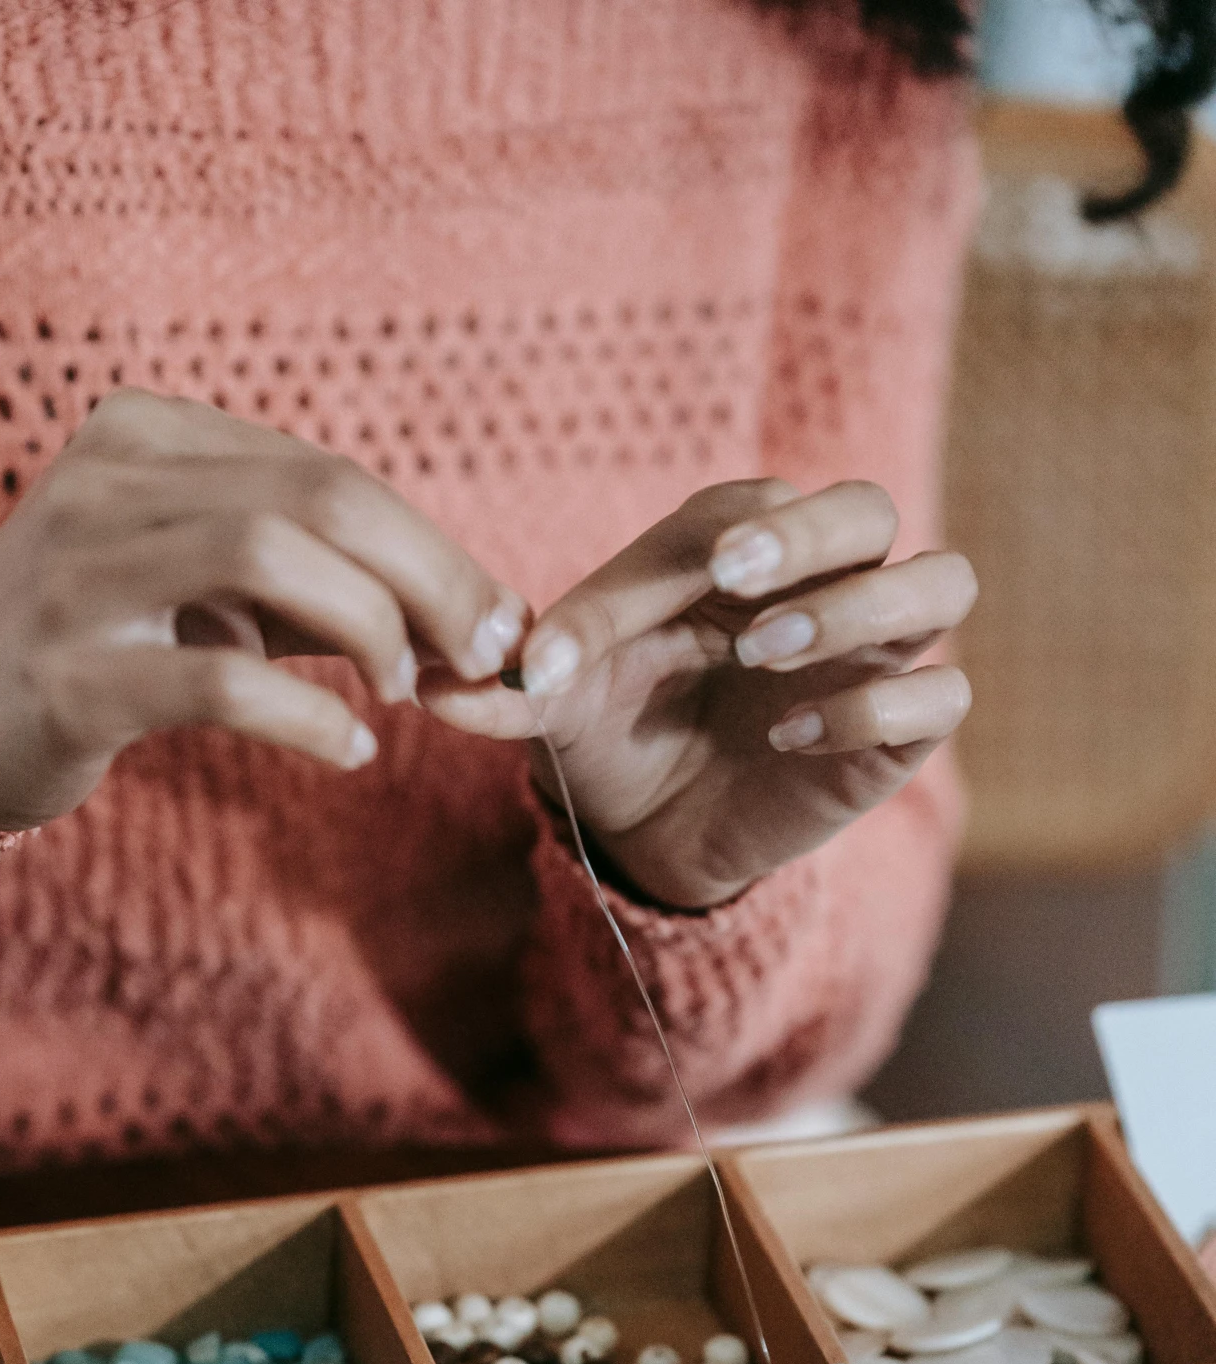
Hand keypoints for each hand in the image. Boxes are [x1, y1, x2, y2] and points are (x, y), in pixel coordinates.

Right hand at [0, 391, 527, 838]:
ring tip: (401, 693)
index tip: (496, 622)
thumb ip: (319, 585)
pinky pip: (218, 681)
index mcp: (146, 434)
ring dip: (370, 628)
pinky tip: (350, 751)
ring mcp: (80, 575)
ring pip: (268, 557)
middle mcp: (106, 481)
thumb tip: (477, 622)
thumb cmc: (100, 645)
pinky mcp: (70, 677)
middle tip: (482, 657)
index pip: (326, 472)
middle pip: (316, 498)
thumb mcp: (202, 586)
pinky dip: (306, 717)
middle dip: (428, 578)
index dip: (432, 547)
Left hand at [419, 480, 975, 909]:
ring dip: (862, 609)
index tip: (653, 597)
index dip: (699, 545)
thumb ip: (518, 681)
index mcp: (739, 548)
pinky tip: (787, 738)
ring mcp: (872, 654)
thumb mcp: (557, 704)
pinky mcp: (897, 732)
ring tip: (765, 654)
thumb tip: (441, 682)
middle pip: (867, 510)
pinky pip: (938, 698)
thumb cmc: (610, 733)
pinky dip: (873, 708)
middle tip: (737, 579)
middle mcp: (821, 583)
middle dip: (811, 535)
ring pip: (939, 584)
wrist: (648, 834)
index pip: (743, 511)